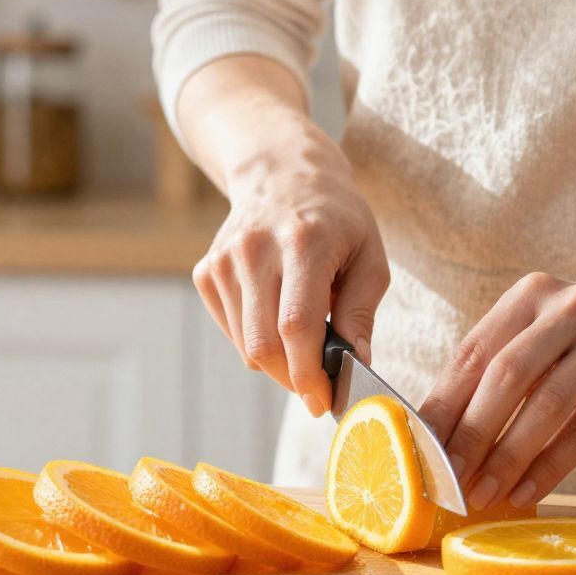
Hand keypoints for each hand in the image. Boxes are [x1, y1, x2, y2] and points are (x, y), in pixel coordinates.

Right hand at [193, 128, 388, 416]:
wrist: (282, 173)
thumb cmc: (337, 219)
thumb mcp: (369, 256)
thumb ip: (363, 313)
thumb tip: (356, 366)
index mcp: (303, 242)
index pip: (296, 324)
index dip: (309, 372)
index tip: (324, 401)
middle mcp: (255, 249)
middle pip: (264, 344)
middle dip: (294, 378)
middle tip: (318, 386)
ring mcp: (224, 260)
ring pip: (246, 345)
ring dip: (278, 361)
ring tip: (304, 339)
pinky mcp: (206, 271)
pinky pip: (232, 332)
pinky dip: (257, 341)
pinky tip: (276, 316)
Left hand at [415, 272, 575, 510]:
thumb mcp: (550, 330)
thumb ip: (505, 364)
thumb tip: (442, 429)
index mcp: (530, 296)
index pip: (472, 353)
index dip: (441, 405)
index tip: (415, 449)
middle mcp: (566, 308)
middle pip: (503, 377)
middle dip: (468, 435)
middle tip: (445, 479)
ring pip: (546, 405)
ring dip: (508, 457)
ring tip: (483, 494)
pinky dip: (553, 465)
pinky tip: (529, 492)